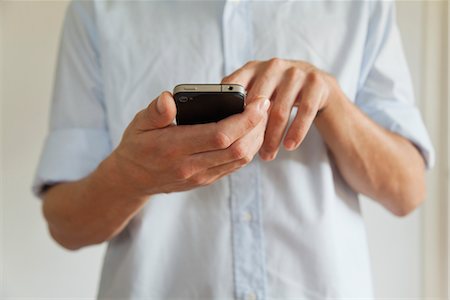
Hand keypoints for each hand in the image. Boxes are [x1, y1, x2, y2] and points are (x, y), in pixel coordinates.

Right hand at [110, 92, 269, 195]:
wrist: (132, 179)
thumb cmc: (137, 146)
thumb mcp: (139, 124)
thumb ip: (155, 112)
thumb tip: (169, 99)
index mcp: (174, 148)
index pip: (219, 136)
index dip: (244, 120)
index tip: (258, 102)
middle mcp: (191, 166)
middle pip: (236, 149)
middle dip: (257, 127)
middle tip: (264, 105)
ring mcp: (201, 176)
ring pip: (240, 160)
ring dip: (256, 138)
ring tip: (261, 117)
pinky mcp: (206, 180)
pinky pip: (234, 166)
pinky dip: (248, 148)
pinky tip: (250, 132)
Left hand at [222, 58, 338, 159]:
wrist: (317, 84)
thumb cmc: (278, 93)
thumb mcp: (259, 91)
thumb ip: (240, 102)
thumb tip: (218, 129)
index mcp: (253, 68)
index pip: (233, 85)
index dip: (228, 109)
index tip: (226, 132)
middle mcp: (273, 66)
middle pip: (257, 102)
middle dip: (251, 131)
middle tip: (246, 153)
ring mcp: (296, 72)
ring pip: (280, 110)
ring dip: (273, 138)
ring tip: (267, 156)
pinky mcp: (316, 82)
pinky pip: (305, 111)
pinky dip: (296, 132)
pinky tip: (289, 146)